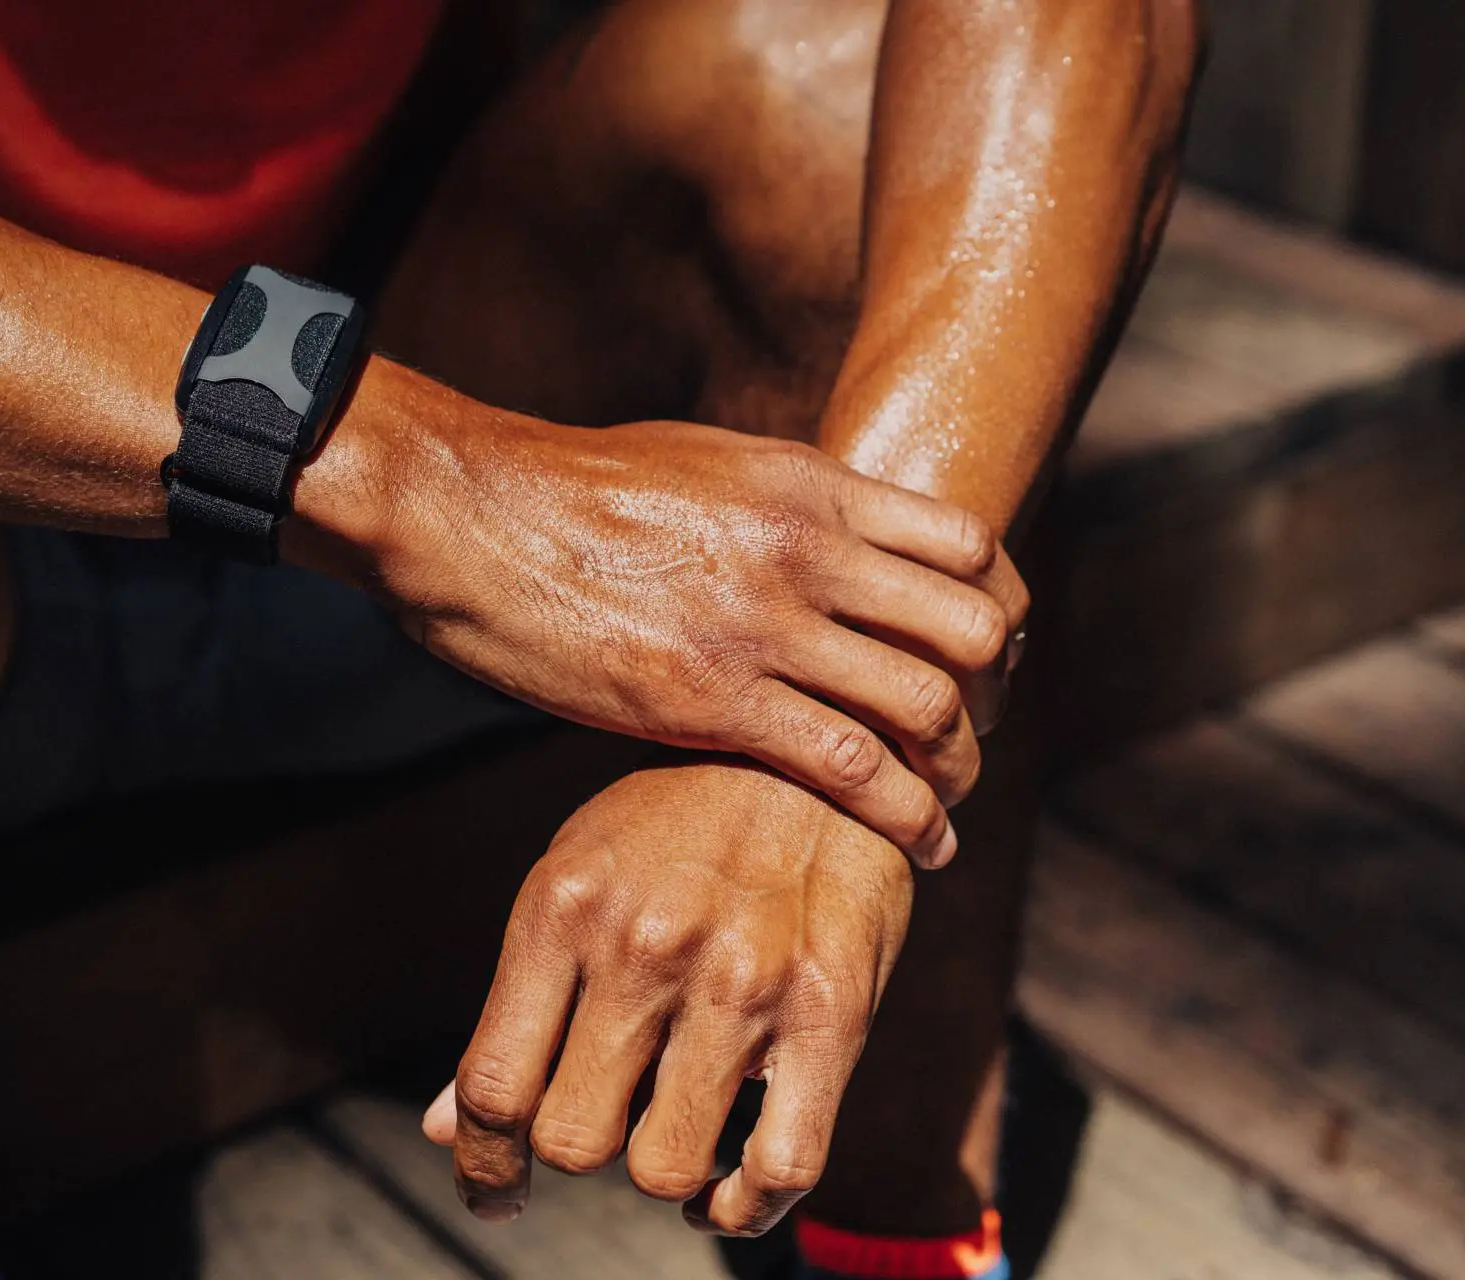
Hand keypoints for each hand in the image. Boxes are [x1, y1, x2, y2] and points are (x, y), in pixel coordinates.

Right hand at [290, 371, 1026, 867]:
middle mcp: (805, 549)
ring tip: (948, 805)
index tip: (988, 659)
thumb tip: (828, 539)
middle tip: (976, 737)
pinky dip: (903, 816)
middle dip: (993, 696)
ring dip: (956, 767)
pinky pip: (847, 767)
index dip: (1000, 611)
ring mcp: (760, 624)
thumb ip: (782, 504)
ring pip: (924, 705)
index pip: (969, 545)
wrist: (465, 511)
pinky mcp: (706, 699)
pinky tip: (919, 844)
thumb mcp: (704, 463)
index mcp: (807, 484)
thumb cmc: (569, 488)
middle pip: (970, 629)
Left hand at [421, 760, 911, 1234]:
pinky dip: (745, 1206)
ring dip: (662, 1172)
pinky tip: (729, 1189)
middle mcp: (643, 944)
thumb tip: (445, 1127)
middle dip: (581, 1148)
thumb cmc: (681, 825)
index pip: (493, 1085)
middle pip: (571, 1137)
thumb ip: (518, 1005)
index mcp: (563, 907)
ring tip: (673, 1136)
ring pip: (664, 1167)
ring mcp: (741, 981)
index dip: (483, 1163)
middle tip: (608, 1121)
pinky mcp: (831, 1013)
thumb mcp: (578, 876)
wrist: (821, 754)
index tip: (498, 1191)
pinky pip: (779, 1169)